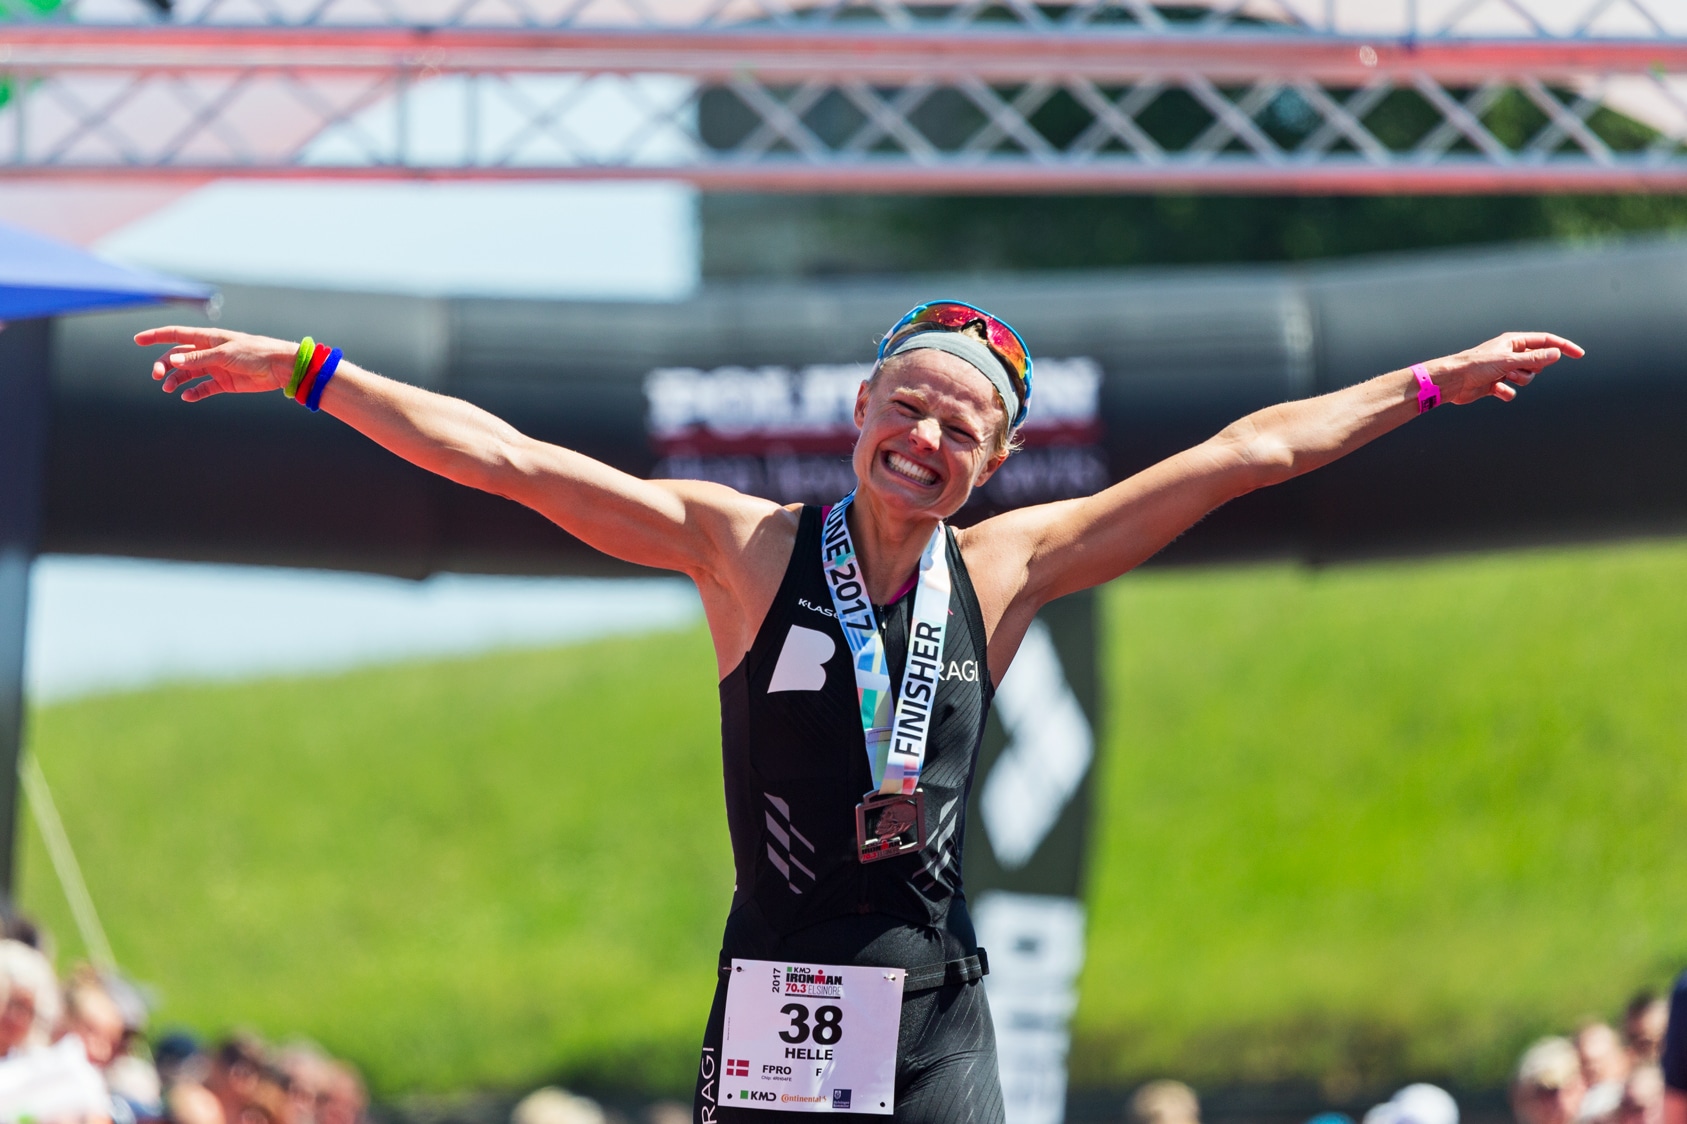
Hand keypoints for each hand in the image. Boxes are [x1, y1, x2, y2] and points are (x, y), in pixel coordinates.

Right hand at [135, 326, 297, 402]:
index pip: (176, 335)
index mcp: (208, 338)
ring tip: (168, 388)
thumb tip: (172, 361)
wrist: (279, 368)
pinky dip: (194, 392)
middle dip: (164, 364)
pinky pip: (203, 388)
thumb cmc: (255, 352)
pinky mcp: (224, 383)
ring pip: (187, 373)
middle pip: (178, 356)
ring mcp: (215, 367)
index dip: (156, 336)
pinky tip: (187, 397)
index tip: (137, 339)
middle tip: (157, 375)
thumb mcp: (225, 354)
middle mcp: (208, 352)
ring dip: (176, 379)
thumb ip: (199, 358)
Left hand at [1427, 331, 1584, 404]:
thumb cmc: (1477, 365)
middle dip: (1531, 369)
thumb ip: (1534, 358)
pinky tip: (1496, 391)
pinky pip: (1512, 392)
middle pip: (1537, 362)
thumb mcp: (1509, 360)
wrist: (1453, 381)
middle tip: (1514, 369)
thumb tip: (1556, 354)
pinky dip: (1507, 393)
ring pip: (1527, 378)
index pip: (1546, 341)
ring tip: (1502, 379)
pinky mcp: (1496, 384)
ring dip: (1519, 380)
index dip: (1563, 347)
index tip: (1579, 354)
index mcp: (1513, 342)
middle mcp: (1510, 353)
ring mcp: (1504, 369)